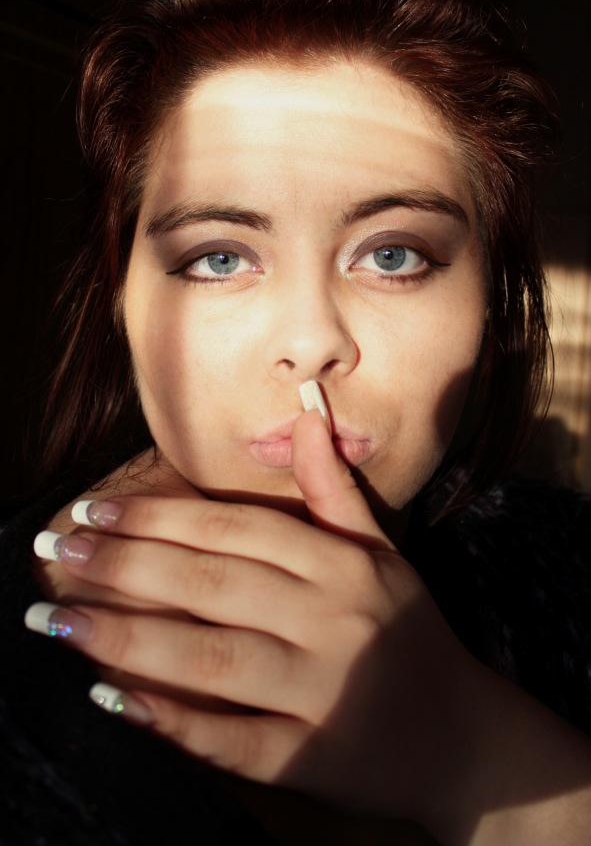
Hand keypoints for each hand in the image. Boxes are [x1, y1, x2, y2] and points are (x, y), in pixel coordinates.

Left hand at [29, 411, 590, 843]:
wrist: (464, 740)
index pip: (237, 528)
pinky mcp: (311, 758)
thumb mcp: (383, 554)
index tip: (94, 509)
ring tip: (58, 621)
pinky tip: (116, 700)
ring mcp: (321, 693)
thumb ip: (333, 488)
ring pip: (212, 658)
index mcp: (342, 567)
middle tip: (57, 548)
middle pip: (214, 584)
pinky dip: (173, 722)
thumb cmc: (409, 634)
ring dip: (129, 638)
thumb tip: (306, 411)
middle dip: (127, 564)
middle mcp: (331, 622)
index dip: (160, 516)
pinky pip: (231, 740)